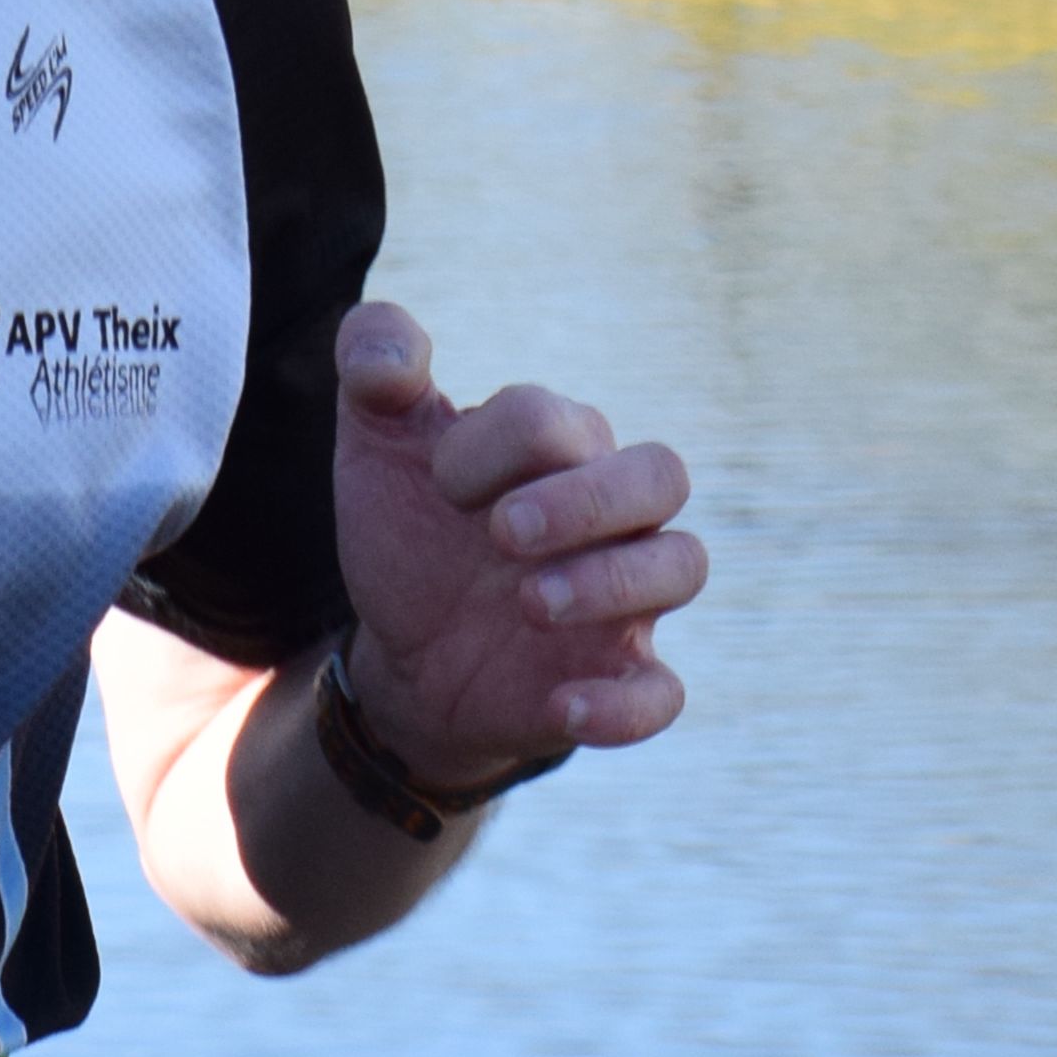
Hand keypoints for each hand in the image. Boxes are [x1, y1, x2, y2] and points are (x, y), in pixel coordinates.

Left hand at [330, 296, 702, 789]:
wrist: (402, 651)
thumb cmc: (412, 533)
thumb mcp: (377, 448)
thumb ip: (375, 369)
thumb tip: (381, 352)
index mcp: (559, 450)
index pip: (562, 422)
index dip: (498, 444)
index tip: (439, 486)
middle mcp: (610, 516)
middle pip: (660, 475)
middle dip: (585, 499)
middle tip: (502, 532)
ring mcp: (622, 599)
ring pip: (680, 567)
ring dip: (611, 581)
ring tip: (527, 602)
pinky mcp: (612, 677)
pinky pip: (661, 694)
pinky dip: (624, 705)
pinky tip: (562, 704)